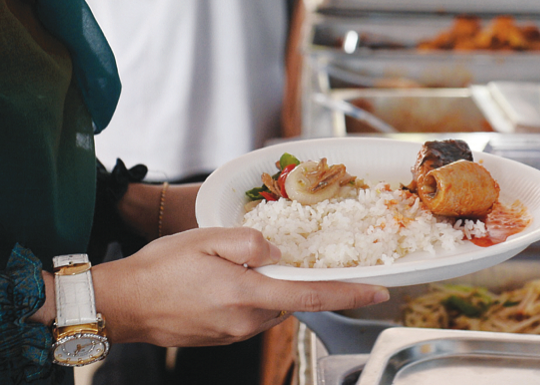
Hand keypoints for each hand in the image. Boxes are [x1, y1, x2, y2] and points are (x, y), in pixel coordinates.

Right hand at [92, 228, 388, 346]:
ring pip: (271, 306)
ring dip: (270, 285)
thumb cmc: (163, 267)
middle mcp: (247, 321)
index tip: (378, 291)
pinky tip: (225, 279)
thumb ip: (249, 242)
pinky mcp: (223, 337)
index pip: (311, 295)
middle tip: (281, 254)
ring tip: (237, 263)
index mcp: (247, 294)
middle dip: (296, 278)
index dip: (348, 293)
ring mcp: (234, 333)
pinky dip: (253, 295)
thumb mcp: (207, 237)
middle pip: (291, 299)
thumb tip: (276, 251)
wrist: (124, 303)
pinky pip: (252, 314)